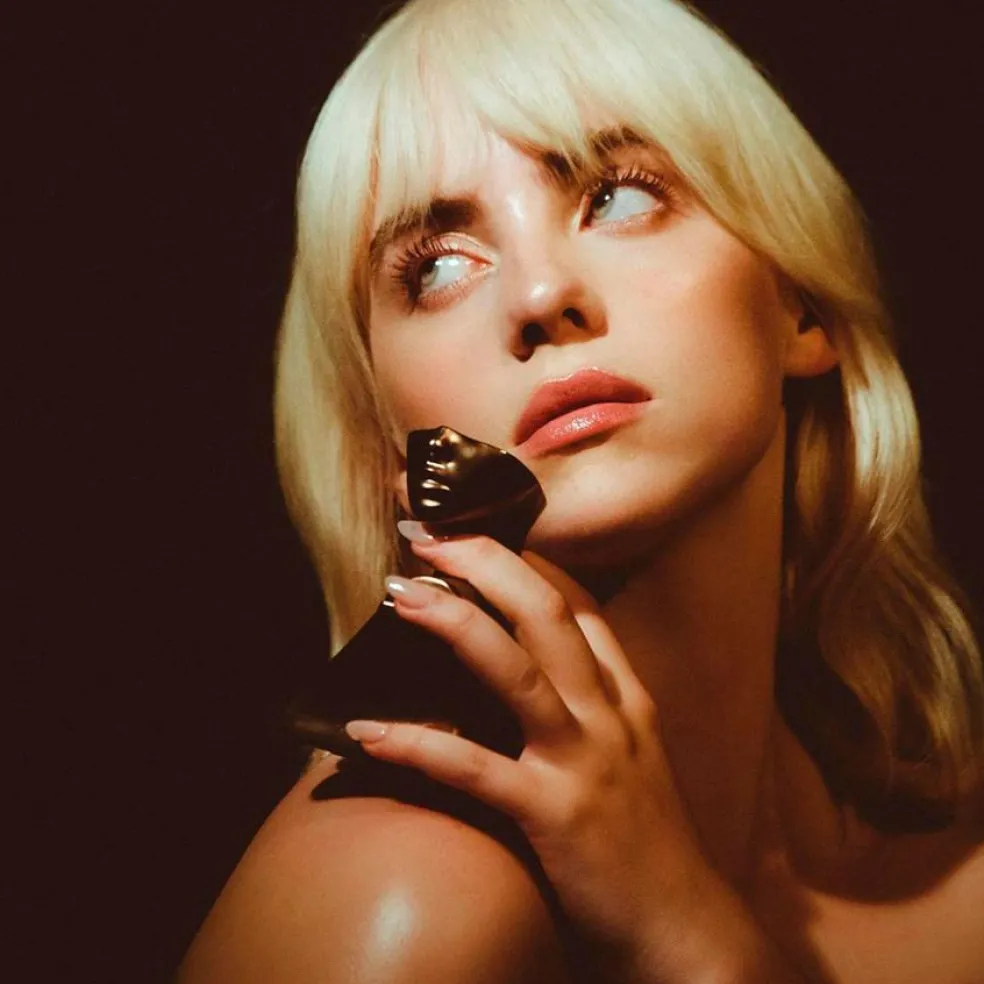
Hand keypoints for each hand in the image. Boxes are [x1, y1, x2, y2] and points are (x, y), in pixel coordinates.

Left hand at [343, 528, 746, 981]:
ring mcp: (583, 762)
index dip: (525, 561)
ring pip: (518, 671)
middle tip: (431, 534)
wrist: (686, 930)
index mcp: (626, 699)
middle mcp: (607, 716)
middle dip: (488, 564)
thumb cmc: (649, 844)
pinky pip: (475, 769)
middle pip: (549, 614)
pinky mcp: (554, 815)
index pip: (578, 606)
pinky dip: (418, 745)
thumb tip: (536, 671)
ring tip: (401, 595)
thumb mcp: (635, 758)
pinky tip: (367, 733)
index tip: (476, 530)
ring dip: (455, 624)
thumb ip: (596, 707)